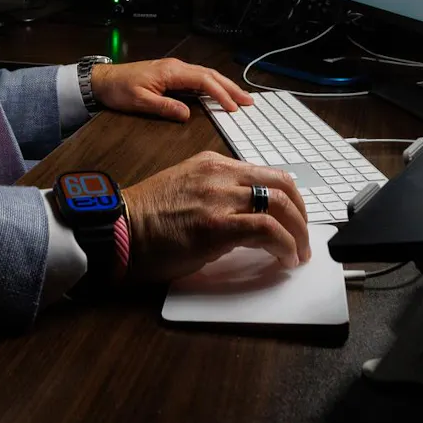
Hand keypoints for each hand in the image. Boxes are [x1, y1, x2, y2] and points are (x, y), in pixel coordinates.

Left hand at [91, 58, 253, 121]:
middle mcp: (176, 67)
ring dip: (223, 86)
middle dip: (230, 87)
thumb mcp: (140, 101)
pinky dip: (211, 85)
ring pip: (205, 75)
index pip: (204, 81)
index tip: (234, 107)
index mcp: (171, 72)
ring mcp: (174, 69)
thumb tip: (187, 114)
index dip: (221, 94)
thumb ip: (165, 107)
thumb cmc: (119, 89)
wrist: (104, 80)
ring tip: (239, 97)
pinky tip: (217, 93)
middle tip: (248, 101)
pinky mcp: (171, 74)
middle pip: (210, 75)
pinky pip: (197, 78)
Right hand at [121, 151, 310, 281]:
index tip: (294, 219)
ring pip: (279, 204)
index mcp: (212, 163)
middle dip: (301, 214)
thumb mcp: (186, 189)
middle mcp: (219, 174)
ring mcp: (218, 198)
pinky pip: (266, 229)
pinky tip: (285, 259)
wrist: (119, 229)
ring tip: (299, 253)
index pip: (266, 172)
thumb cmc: (146, 218)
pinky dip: (284, 245)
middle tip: (303, 238)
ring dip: (298, 233)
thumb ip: (217, 194)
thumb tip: (247, 219)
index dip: (289, 198)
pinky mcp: (216, 225)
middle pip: (281, 184)